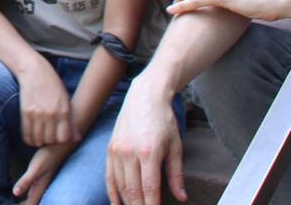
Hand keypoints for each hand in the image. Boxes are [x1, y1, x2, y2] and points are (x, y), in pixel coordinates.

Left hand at [14, 142, 74, 204]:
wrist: (59, 146)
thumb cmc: (48, 157)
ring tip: (16, 202)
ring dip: (25, 201)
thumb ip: (26, 181)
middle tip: (9, 204)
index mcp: (40, 189)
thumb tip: (15, 193)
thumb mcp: (36, 168)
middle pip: (32, 202)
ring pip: (33, 197)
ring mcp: (42, 183)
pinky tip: (22, 191)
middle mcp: (42, 188)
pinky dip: (26, 194)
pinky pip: (33, 190)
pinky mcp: (41, 178)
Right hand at [17, 57, 74, 147]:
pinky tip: (33, 136)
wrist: (34, 71)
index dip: (62, 141)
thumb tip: (77, 139)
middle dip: (50, 142)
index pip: (64, 139)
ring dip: (40, 141)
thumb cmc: (53, 86)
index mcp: (64, 111)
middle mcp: (51, 114)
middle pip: (50, 141)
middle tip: (49, 136)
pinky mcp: (25, 112)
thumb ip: (71, 122)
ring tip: (41, 136)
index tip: (60, 137)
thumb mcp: (66, 101)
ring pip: (38, 140)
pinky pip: (27, 135)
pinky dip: (30, 139)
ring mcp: (37, 113)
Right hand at [107, 81, 186, 204]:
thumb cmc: (163, 120)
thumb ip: (176, 174)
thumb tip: (182, 197)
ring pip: (120, 186)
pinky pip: (109, 176)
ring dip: (127, 203)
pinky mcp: (110, 148)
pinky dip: (112, 192)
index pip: (150, 189)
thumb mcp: (176, 147)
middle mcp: (129, 152)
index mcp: (149, 152)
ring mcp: (117, 150)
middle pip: (133, 191)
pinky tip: (117, 203)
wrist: (145, 96)